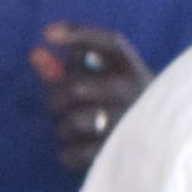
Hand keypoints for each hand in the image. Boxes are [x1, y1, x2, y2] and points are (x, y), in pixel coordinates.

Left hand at [34, 23, 151, 166]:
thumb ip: (67, 70)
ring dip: (62, 128)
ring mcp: (130, 125)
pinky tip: (77, 151)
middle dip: (55, 98)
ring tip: (69, 131)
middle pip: (76, 88)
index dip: (79, 33)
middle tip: (55, 107)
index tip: (47, 34)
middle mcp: (137, 93)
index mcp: (135, 72)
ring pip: (74, 121)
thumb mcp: (99, 87)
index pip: (111, 42)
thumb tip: (34, 54)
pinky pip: (75, 152)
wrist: (157, 157)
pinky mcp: (120, 155)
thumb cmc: (115, 115)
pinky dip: (68, 153)